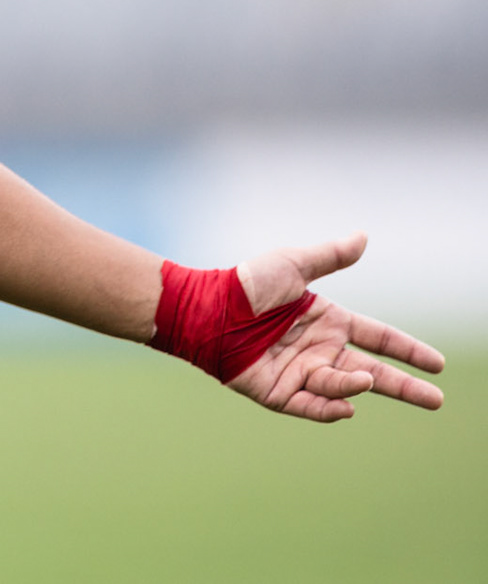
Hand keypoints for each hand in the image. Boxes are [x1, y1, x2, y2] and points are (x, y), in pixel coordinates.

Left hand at [226, 232, 445, 421]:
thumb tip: (363, 236)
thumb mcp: (292, 265)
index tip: (438, 364)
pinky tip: (347, 406)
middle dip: (406, 386)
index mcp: (329, 322)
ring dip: (356, 384)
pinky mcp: (278, 392)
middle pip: (373, 372)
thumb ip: (329, 256)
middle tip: (436, 400)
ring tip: (366, 378)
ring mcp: (301, 373)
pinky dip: (329, 408)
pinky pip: (311, 406)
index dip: (409, 351)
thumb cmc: (246, 284)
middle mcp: (320, 350)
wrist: (205, 309)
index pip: (380, 338)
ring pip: (342, 386)